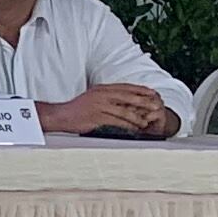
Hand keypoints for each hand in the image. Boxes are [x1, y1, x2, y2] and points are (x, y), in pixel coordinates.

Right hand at [43, 83, 174, 136]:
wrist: (61, 115)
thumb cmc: (76, 108)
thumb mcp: (92, 96)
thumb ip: (107, 96)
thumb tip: (122, 98)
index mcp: (101, 88)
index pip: (125, 87)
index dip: (140, 89)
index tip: (152, 92)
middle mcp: (102, 95)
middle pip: (128, 97)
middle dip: (144, 102)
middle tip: (156, 105)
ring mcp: (99, 106)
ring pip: (124, 111)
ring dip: (137, 117)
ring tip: (146, 122)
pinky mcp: (97, 117)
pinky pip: (117, 122)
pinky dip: (127, 126)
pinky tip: (134, 129)